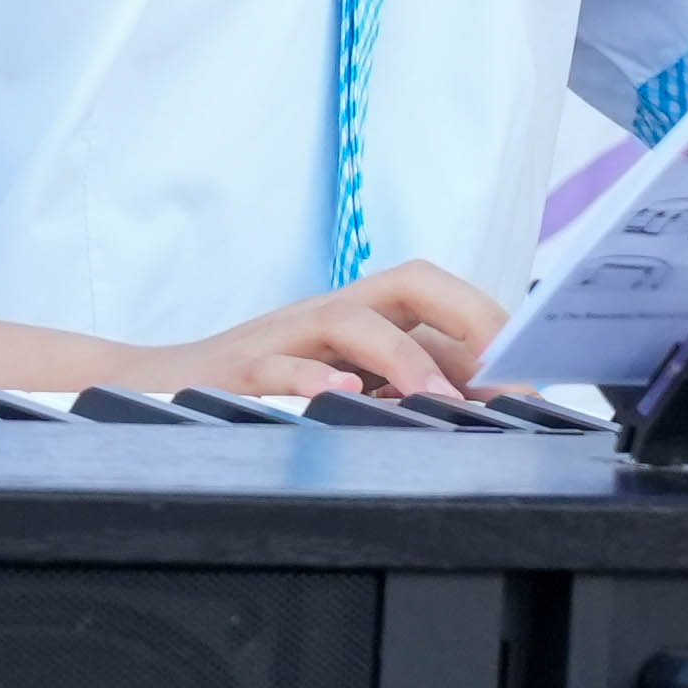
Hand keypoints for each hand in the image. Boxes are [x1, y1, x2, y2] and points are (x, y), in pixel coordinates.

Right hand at [162, 261, 503, 398]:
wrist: (151, 388)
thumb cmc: (258, 388)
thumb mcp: (341, 382)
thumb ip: (404, 385)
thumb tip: (489, 404)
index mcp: (360, 316)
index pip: (441, 298)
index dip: (495, 326)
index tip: (536, 374)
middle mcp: (328, 314)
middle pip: (408, 283)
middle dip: (467, 316)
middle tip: (508, 370)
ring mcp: (282, 337)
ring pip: (350, 320)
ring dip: (404, 358)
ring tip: (440, 399)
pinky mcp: (236, 370)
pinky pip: (277, 365)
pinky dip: (312, 380)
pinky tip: (342, 401)